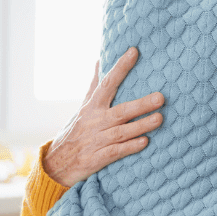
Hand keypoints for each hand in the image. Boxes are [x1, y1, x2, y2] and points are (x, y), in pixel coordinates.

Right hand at [43, 47, 164, 186]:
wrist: (55, 164)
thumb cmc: (76, 131)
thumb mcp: (84, 107)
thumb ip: (95, 85)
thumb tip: (100, 60)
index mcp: (92, 107)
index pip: (107, 83)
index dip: (120, 68)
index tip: (134, 51)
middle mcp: (94, 122)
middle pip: (119, 111)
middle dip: (140, 104)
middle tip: (161, 97)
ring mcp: (96, 140)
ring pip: (120, 132)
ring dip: (140, 126)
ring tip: (160, 118)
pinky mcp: (96, 159)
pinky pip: (115, 152)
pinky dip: (129, 147)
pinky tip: (145, 142)